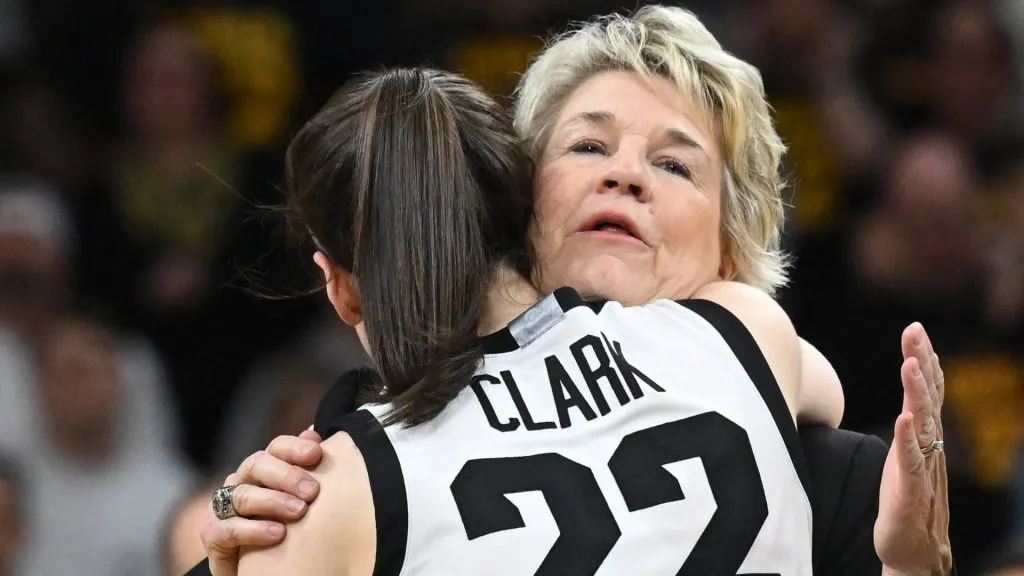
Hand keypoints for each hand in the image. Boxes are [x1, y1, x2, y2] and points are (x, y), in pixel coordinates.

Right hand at [202, 428, 324, 575]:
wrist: (254, 567)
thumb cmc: (283, 526)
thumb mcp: (298, 498)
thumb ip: (306, 468)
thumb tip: (314, 435)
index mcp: (264, 468)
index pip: (276, 447)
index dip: (294, 447)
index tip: (316, 453)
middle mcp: (241, 481)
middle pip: (258, 465)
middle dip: (287, 475)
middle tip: (313, 491)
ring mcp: (223, 506)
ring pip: (244, 495)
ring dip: (273, 501)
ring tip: (300, 511)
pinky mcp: (213, 533)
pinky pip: (229, 528)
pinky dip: (254, 530)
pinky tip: (278, 534)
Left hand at [875, 323, 952, 575]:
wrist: (914, 550)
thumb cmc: (906, 498)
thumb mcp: (904, 453)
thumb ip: (908, 424)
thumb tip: (908, 397)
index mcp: (924, 436)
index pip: (928, 391)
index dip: (923, 359)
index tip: (916, 329)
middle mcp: (927, 447)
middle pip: (927, 397)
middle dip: (921, 362)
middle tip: (915, 331)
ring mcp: (921, 467)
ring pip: (921, 424)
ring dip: (916, 393)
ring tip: (910, 365)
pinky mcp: (909, 491)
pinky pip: (909, 462)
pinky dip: (906, 439)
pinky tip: (904, 419)